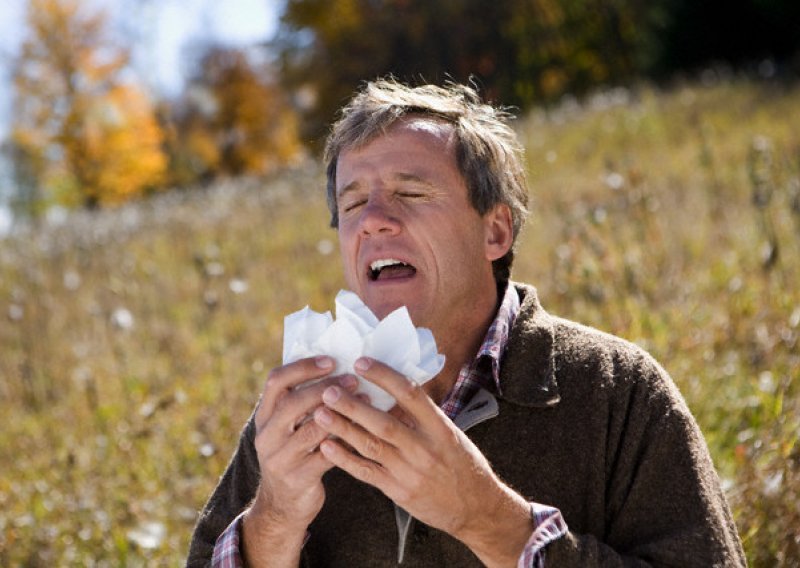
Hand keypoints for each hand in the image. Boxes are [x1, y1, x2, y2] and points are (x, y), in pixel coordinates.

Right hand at [242, 356, 358, 566]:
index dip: (302, 367)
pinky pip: (326, 456)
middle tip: (352, 379)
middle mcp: (267, 436)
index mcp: (264, 416)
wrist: (282, 506)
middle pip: (293, 403)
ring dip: (341, 413)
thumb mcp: (287, 428)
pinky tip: (365, 430)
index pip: (276, 382)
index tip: (330, 360)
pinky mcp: (297, 479)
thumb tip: (337, 365)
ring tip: (365, 400)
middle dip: (325, 388)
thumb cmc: (294, 454)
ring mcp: (280, 459)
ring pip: (311, 430)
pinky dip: (347, 441)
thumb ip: (302, 402)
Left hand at [312, 357, 531, 566]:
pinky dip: (345, 460)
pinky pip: (367, 472)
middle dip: (353, 405)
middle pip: (384, 422)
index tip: (360, 362)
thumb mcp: (449, 433)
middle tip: (328, 390)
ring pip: (370, 446)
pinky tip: (326, 447)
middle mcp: (425, 447)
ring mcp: (410, 471)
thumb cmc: (461, 463)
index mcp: (440, 426)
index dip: (384, 376)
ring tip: (319, 413)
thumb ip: (421, 416)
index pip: (410, 394)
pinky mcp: (398, 491)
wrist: (476, 507)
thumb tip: (389, 389)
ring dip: (343, 429)